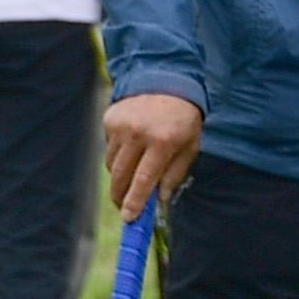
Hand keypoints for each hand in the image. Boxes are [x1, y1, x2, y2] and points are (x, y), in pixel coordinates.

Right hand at [103, 93, 203, 219]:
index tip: (128, 218)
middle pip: (120, 176)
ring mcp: (121, 125)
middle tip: (124, 207)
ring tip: (132, 175)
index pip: (143, 180)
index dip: (134, 202)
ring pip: (111, 165)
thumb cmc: (182, 119)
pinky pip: (108, 148)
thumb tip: (159, 200)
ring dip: (119, 177)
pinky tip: (131, 148)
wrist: (167, 80)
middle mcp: (138, 133)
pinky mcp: (109, 119)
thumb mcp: (190, 146)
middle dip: (120, 196)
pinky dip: (117, 156)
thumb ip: (174, 175)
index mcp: (162, 141)